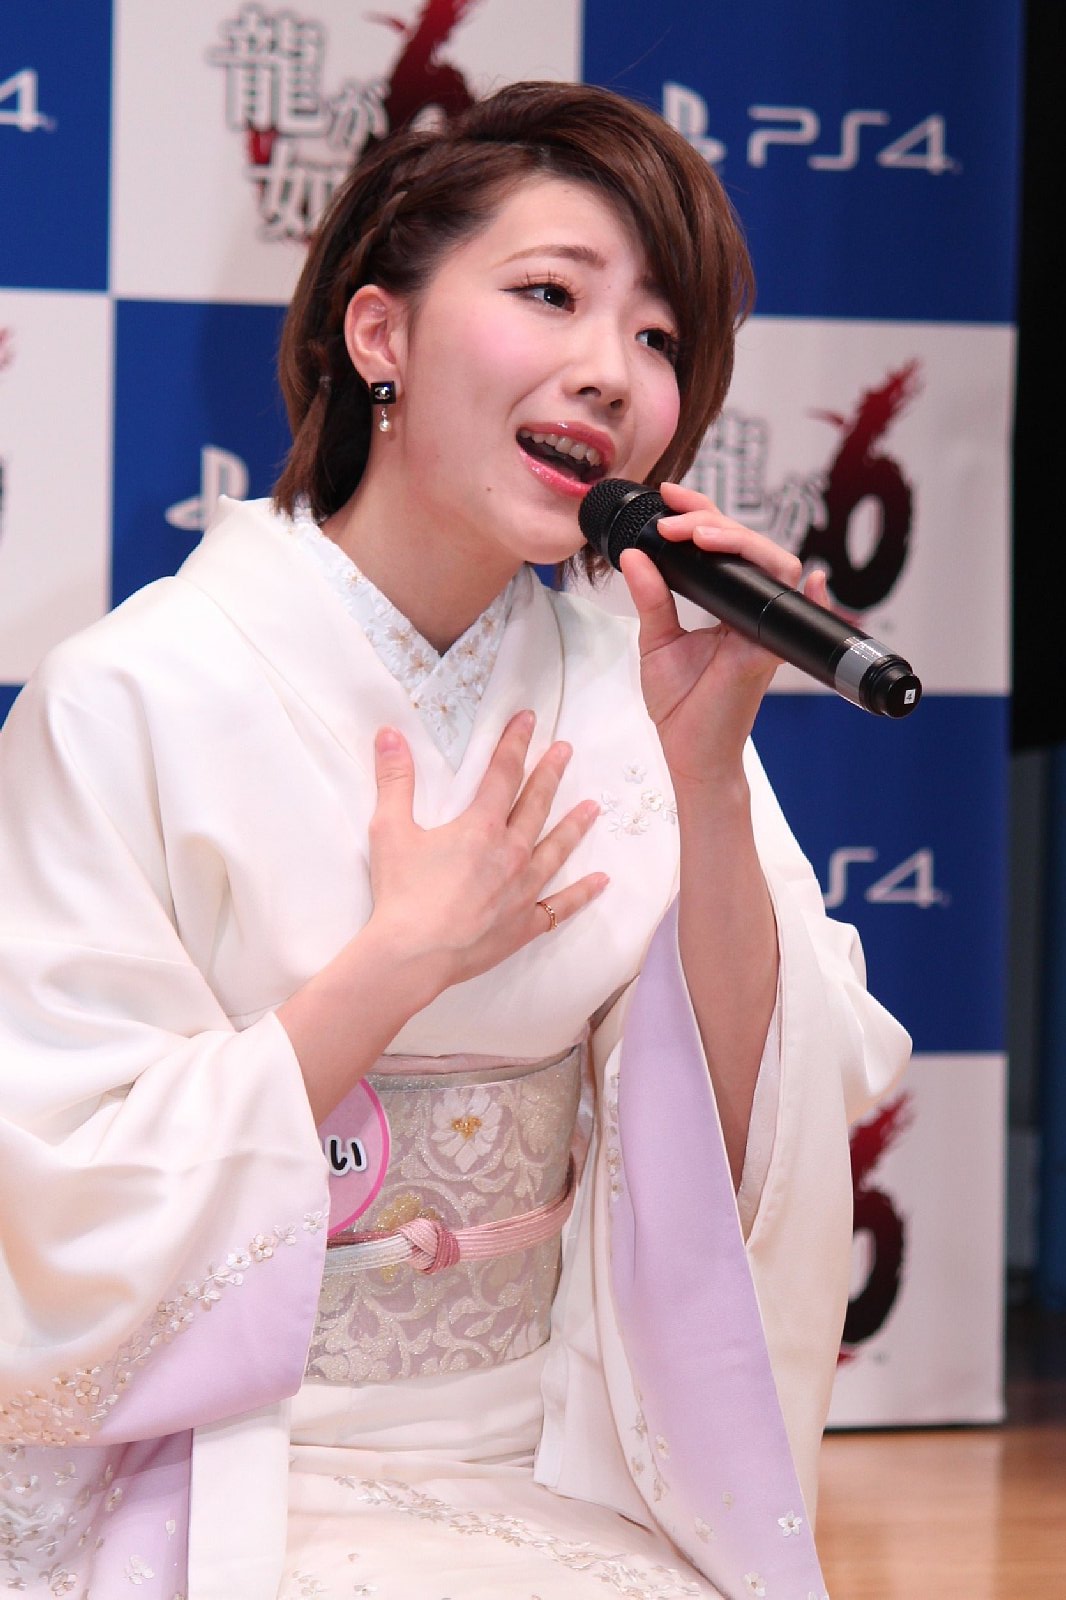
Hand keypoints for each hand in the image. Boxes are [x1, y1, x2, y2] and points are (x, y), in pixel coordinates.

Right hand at [367, 712, 606, 991]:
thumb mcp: (390, 829)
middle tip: (566, 751)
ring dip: (574, 826)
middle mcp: (511, 853)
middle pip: (536, 805)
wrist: (414, 955)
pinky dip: (583, 893)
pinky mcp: (524, 924)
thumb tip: (389, 734)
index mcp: (481, 827)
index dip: (515, 743)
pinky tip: (601, 882)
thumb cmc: (402, 893)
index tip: (528, 720)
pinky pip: (561, 905)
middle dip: (550, 774)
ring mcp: (523, 890)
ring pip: (556, 849)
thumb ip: (394, 779)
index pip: (503, 773)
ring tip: (593, 808)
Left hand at [620, 480, 828, 791]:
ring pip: (775, 568)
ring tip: (699, 535)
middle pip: (749, 546)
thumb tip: (634, 555)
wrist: (690, 754)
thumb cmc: (681, 705)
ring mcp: (764, 629)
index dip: (701, 514)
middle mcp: (750, 610)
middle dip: (711, 520)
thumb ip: (650, 598)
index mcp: (725, 603)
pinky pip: (797, 622)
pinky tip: (812, 580)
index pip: (721, 545)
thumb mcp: (656, 642)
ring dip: (739, 543)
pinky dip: (812, 598)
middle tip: (672, 519)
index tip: (668, 497)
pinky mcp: (769, 655)